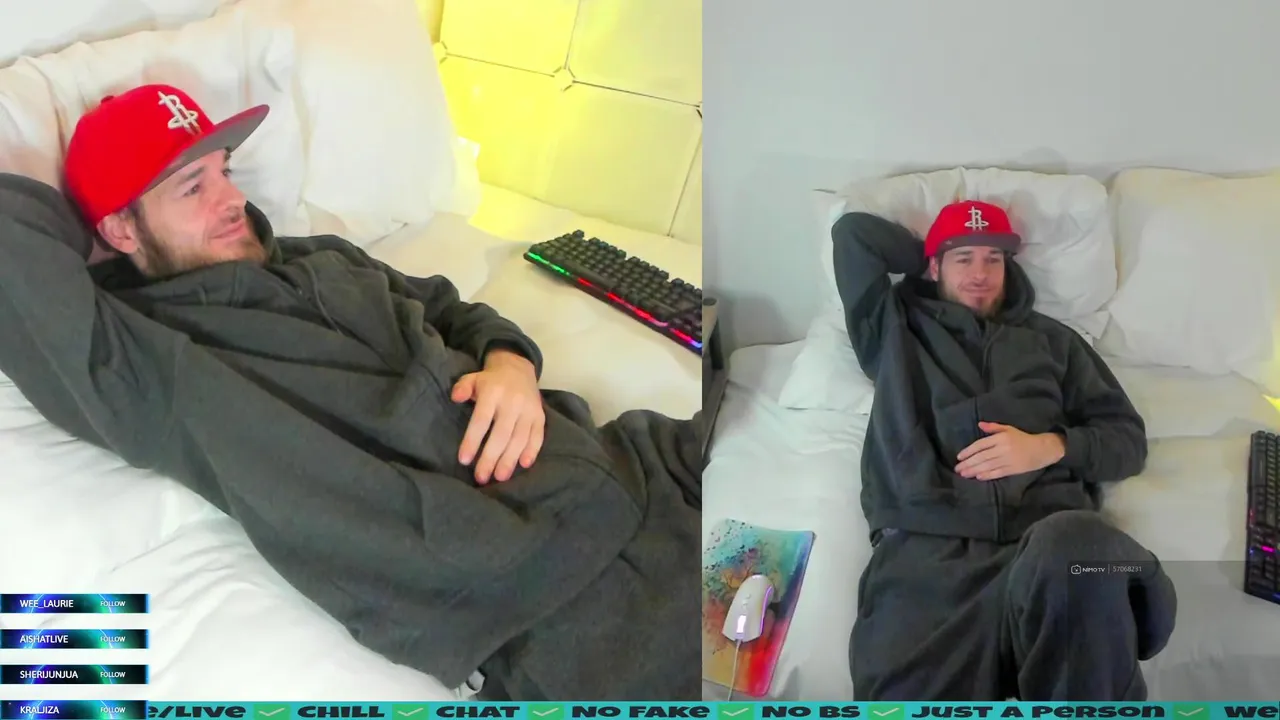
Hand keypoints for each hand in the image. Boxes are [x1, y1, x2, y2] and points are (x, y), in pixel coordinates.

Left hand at [452, 350, 544, 484]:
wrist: (518, 368)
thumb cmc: (490, 381)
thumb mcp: (472, 379)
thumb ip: (462, 388)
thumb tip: (455, 398)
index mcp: (493, 393)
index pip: (481, 420)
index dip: (472, 441)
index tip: (464, 460)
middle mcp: (513, 402)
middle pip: (501, 434)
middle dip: (491, 458)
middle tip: (481, 477)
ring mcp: (529, 410)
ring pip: (520, 438)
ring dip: (510, 459)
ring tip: (500, 477)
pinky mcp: (540, 415)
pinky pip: (538, 435)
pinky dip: (532, 450)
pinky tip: (524, 464)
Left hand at [955, 422, 1064, 480]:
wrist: (1042, 449)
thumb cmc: (1023, 438)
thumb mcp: (1009, 429)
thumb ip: (993, 427)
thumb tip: (979, 424)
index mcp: (1001, 438)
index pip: (980, 444)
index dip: (968, 451)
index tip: (959, 457)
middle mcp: (1003, 448)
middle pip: (982, 456)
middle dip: (968, 463)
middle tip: (957, 468)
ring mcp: (1008, 460)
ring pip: (988, 466)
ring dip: (974, 470)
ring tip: (963, 474)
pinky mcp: (1013, 469)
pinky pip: (997, 473)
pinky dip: (987, 475)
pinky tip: (978, 477)